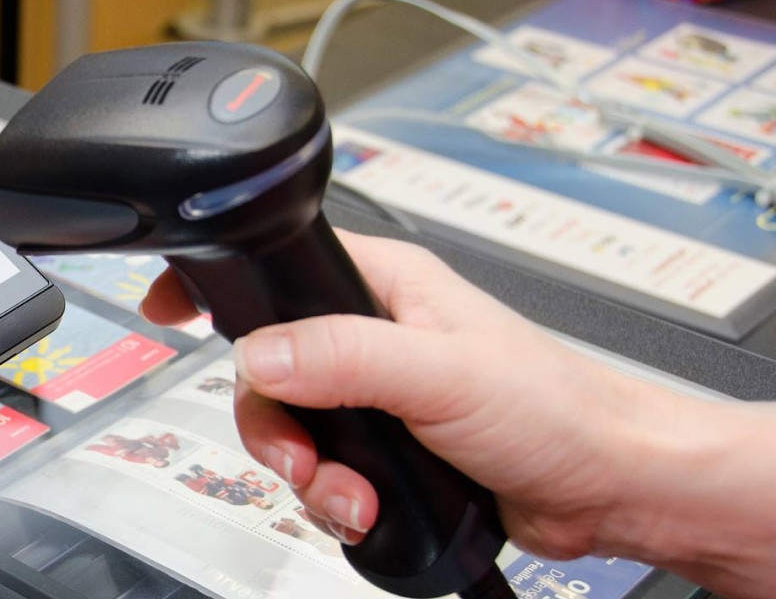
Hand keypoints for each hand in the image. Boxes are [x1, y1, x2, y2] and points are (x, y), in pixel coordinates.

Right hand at [139, 231, 713, 561]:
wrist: (610, 488)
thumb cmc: (558, 408)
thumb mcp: (438, 371)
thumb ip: (341, 357)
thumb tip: (259, 354)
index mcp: (382, 286)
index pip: (276, 267)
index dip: (221, 286)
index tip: (168, 306)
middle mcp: (371, 336)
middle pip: (266, 371)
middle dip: (273, 426)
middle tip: (299, 454)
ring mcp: (375, 395)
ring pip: (289, 430)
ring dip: (307, 474)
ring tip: (353, 494)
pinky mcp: (384, 449)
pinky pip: (320, 473)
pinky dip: (333, 501)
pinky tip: (369, 510)